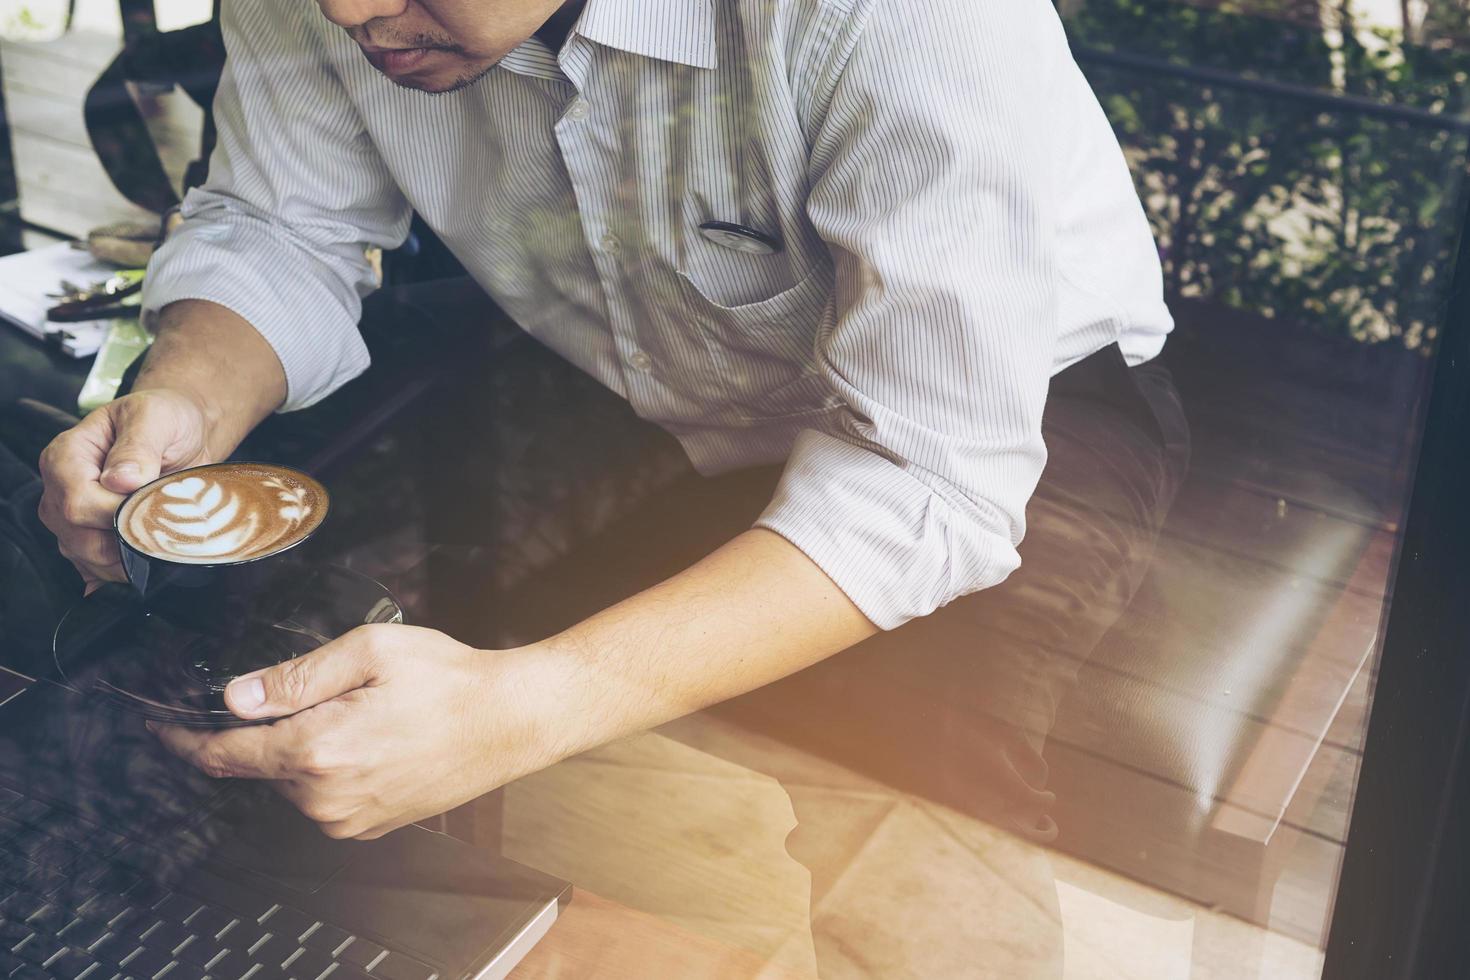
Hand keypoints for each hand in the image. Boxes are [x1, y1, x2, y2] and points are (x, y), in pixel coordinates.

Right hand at [38, 389, 213, 589]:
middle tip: (165, 529)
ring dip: (129, 561)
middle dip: (126, 542)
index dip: (115, 515)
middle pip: (78, 537)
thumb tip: (121, 480)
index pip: (78, 502)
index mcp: (67, 456)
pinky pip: (95, 570)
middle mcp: (60, 490)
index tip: (150, 508)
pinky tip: (145, 568)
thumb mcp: (155, 418)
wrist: (182, 433)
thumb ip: (138, 447)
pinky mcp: (89, 539)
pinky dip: (123, 573)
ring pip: (87, 558)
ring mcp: (71, 518)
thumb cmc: (165, 420)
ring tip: (162, 541)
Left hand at [149, 624, 573, 838]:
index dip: (187, 739)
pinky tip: (379, 736)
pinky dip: (334, 766)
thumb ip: (295, 677)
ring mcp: (349, 818)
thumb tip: (236, 697)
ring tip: (370, 710)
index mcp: (318, 750)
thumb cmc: (451, 680)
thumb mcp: (369, 652)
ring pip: (296, 779)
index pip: (227, 753)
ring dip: (309, 746)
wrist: (512, 720)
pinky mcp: (371, 824)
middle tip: (332, 687)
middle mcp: (326, 797)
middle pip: (264, 762)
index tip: (161, 728)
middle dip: (276, 726)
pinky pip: (326, 795)